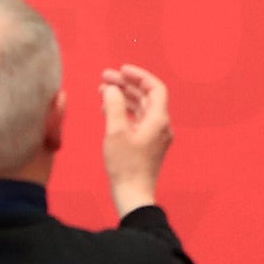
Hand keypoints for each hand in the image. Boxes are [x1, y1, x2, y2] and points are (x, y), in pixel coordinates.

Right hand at [100, 65, 170, 216]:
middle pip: (146, 96)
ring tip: (102, 90)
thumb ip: (114, 106)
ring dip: (123, 97)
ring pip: (140, 108)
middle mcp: (161, 125)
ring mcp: (155, 135)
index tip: (121, 69)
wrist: (133, 193)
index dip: (139, 76)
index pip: (155, 88)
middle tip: (105, 77)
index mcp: (159, 119)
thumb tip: (113, 88)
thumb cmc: (126, 165)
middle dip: (126, 85)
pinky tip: (108, 109)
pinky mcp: (148, 143)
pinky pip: (138, 120)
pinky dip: (124, 111)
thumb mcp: (116, 132)